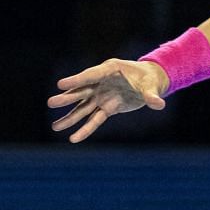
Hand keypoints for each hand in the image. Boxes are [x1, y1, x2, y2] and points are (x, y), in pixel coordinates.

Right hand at [47, 58, 168, 142]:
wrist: (149, 82)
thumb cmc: (149, 79)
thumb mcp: (152, 86)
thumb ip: (152, 95)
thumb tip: (158, 104)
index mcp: (110, 70)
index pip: (90, 75)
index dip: (75, 80)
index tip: (60, 85)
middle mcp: (101, 83)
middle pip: (81, 91)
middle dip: (67, 98)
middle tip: (51, 103)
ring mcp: (101, 96)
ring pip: (83, 108)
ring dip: (70, 118)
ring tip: (55, 127)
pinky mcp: (106, 108)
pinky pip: (93, 120)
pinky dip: (84, 130)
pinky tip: (73, 138)